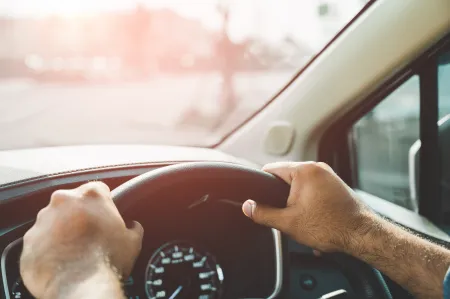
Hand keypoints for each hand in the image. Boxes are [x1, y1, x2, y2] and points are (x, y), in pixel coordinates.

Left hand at [20, 182, 143, 298]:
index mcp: (91, 196)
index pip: (98, 189)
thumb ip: (133, 227)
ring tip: (74, 251)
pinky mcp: (29, 240)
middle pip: (73, 202)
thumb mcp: (132, 241)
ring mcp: (42, 220)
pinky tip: (61, 261)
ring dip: (62, 231)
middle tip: (90, 236)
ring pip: (53, 220)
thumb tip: (133, 227)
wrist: (80, 286)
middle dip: (80, 216)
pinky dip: (48, 249)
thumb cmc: (107, 261)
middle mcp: (63, 201)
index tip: (105, 217)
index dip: (104, 204)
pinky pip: (39, 241)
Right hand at [242, 162, 372, 252]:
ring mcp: (329, 176)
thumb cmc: (331, 226)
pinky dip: (310, 204)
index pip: (270, 169)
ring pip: (301, 187)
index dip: (261, 185)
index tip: (258, 197)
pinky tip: (314, 221)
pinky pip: (314, 191)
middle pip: (286, 179)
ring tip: (303, 220)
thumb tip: (248, 207)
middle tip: (285, 215)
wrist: (362, 235)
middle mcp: (317, 168)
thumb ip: (263, 213)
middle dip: (282, 198)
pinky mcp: (336, 185)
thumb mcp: (288, 223)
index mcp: (303, 170)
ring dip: (297, 203)